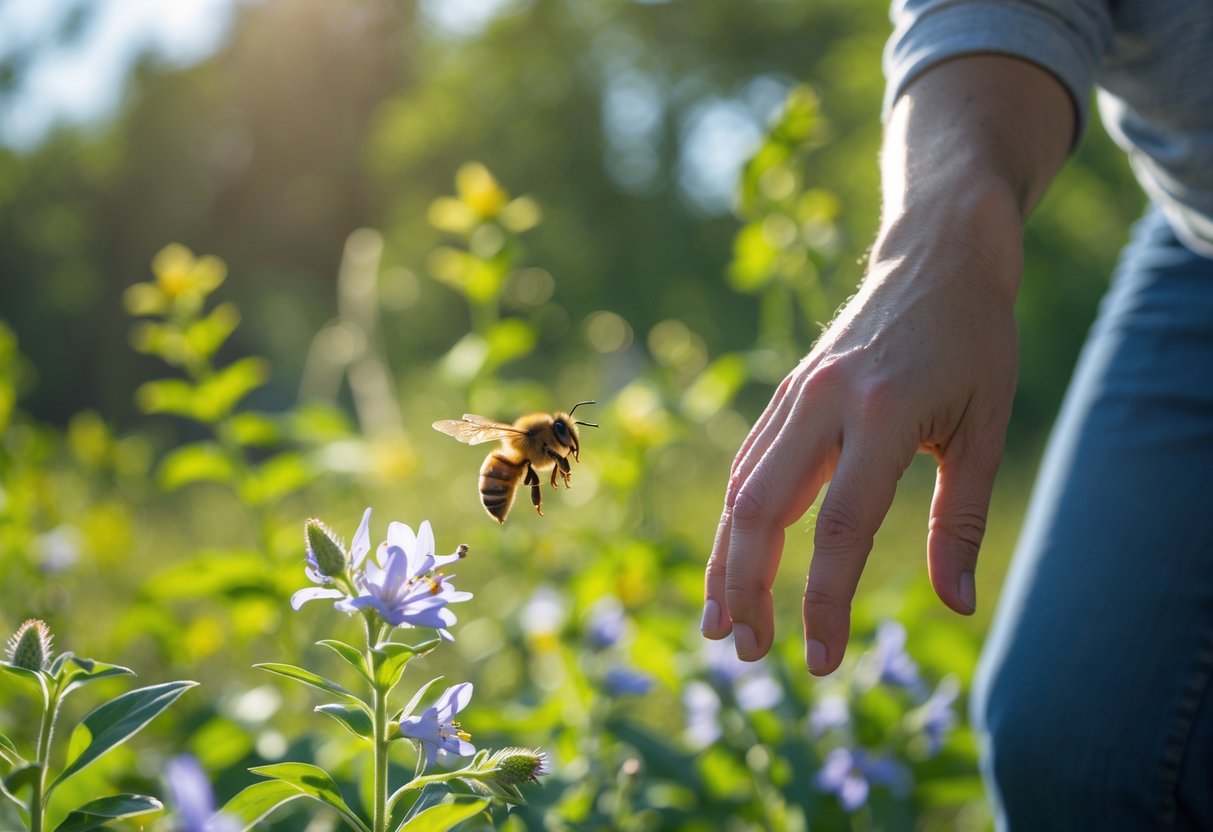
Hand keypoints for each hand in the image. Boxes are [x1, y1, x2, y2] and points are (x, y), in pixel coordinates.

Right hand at [701, 193, 1022, 673]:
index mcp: (884, 412)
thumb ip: (961, 521)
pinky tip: (732, 559)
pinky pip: (747, 464)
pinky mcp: (784, 394)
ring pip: (739, 489)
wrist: (935, 257)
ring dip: (725, 560)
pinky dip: (734, 520)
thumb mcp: (985, 429)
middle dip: (746, 588)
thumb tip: (959, 606)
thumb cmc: (974, 342)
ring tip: (723, 623)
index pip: (841, 527)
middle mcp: (824, 402)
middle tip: (749, 652)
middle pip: (760, 510)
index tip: (822, 660)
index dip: (824, 601)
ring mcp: (795, 394)